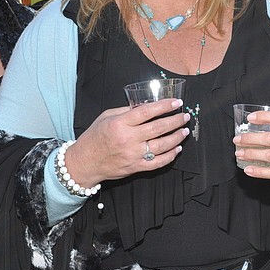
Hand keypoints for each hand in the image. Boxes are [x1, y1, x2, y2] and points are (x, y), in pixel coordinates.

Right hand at [65, 98, 190, 185]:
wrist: (85, 163)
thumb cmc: (94, 138)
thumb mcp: (106, 117)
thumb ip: (125, 111)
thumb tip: (145, 105)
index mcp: (120, 124)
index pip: (147, 112)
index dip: (164, 106)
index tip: (175, 102)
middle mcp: (128, 139)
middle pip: (158, 128)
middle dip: (175, 121)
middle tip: (184, 116)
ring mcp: (133, 155)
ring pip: (162, 146)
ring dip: (176, 137)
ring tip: (184, 131)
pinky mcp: (136, 167)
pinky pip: (158, 163)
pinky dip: (170, 156)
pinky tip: (176, 149)